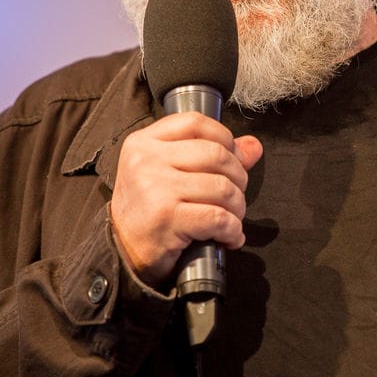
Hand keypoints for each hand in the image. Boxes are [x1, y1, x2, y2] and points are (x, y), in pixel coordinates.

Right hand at [111, 112, 262, 286]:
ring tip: (232, 218)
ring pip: (222, 187)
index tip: (233, 160)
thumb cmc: (148, 211)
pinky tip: (228, 237)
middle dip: (238, 177)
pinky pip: (218, 217)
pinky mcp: (166, 219)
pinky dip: (232, 230)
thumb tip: (253, 146)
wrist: (123, 253)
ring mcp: (155, 189)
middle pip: (216, 154)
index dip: (225, 139)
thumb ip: (211, 155)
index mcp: (144, 142)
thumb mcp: (169, 173)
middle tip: (235, 196)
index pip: (196, 122)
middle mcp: (146, 160)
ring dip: (237, 207)